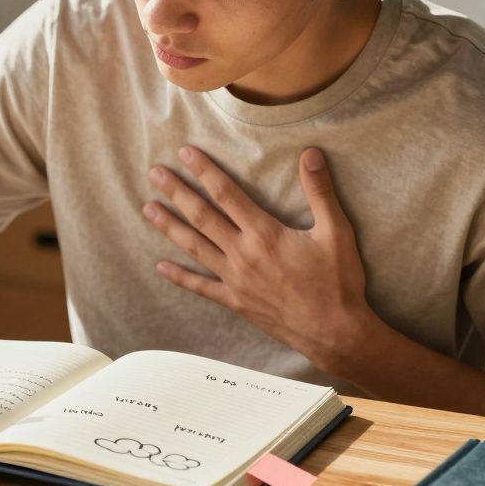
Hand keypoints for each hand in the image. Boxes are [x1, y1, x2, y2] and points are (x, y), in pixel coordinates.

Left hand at [142, 145, 373, 366]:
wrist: (334, 332)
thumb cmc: (338, 281)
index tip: (185, 153)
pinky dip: (179, 277)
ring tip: (147, 208)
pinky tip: (160, 266)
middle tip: (154, 173)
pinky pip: (201, 287)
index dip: (204, 171)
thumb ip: (320, 191)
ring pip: (194, 247)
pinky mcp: (234, 301)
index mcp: (265, 234)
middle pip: (202, 216)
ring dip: (169, 226)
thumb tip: (310, 153)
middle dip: (177, 192)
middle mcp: (243, 254)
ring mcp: (235, 280)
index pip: (226, 194)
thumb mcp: (336, 232)